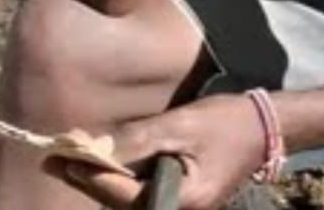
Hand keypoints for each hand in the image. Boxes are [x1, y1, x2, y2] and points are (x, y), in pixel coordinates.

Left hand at [51, 94, 267, 209]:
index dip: (90, 175)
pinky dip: (123, 179)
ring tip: (73, 160)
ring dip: (104, 181)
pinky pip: (146, 193)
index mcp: (183, 200)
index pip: (123, 193)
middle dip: (90, 181)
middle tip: (56, 161)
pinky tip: (106, 162)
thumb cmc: (228, 123)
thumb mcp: (182, 125)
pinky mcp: (185, 196)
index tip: (61, 158)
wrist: (267, 126)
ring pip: (132, 200)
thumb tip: (98, 145)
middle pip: (123, 202)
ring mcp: (184, 207)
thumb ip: (140, 138)